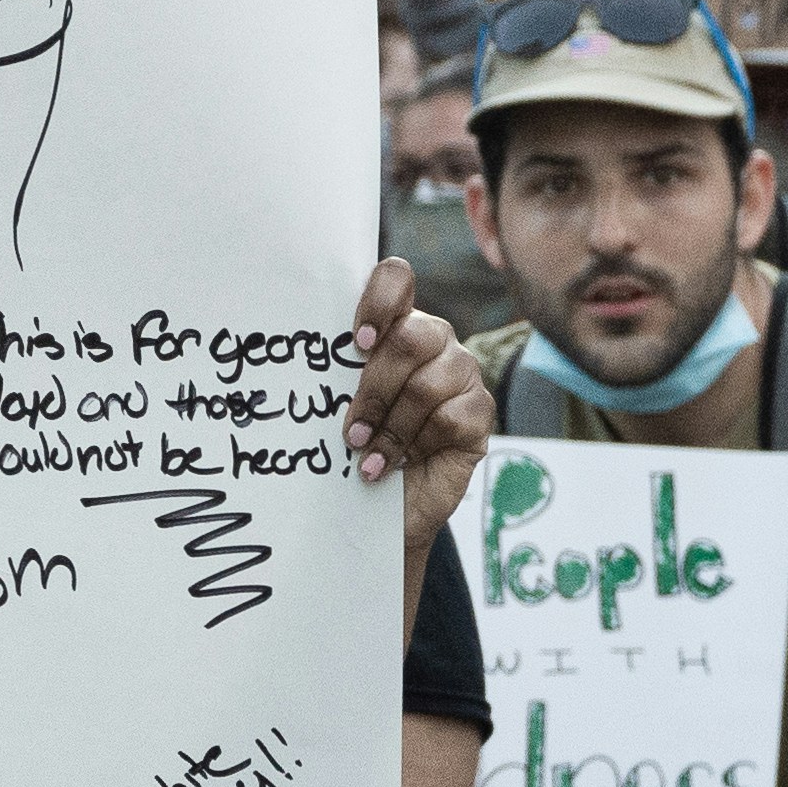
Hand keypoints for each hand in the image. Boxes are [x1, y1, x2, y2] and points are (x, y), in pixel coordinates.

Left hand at [345, 258, 496, 556]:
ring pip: (427, 385)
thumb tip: (307, 362)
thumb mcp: (340, 403)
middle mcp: (434, 340)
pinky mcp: (480, 412)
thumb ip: (339, 372)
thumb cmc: (358, 445)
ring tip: (367, 454)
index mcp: (395, 324)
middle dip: (374, 388)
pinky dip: (416, 445)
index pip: (396, 279)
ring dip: (390, 427)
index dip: (379, 302)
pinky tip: (398, 463)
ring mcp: (462, 373)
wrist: (383, 507)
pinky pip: (450, 418)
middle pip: (409, 338)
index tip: (355, 343)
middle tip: (351, 430)